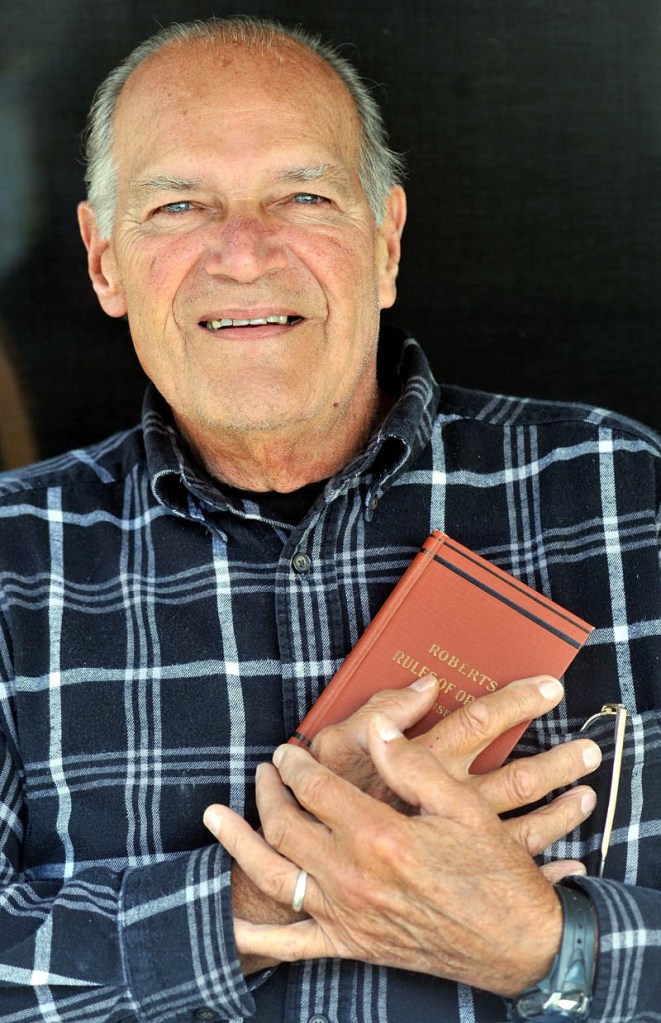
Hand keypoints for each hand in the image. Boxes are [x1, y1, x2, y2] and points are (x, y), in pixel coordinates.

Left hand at [207, 715, 564, 996]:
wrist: (519, 945)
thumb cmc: (494, 872)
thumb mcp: (463, 807)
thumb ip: (412, 764)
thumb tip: (377, 728)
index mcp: (379, 834)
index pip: (315, 787)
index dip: (294, 763)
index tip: (288, 749)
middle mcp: (353, 876)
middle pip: (286, 823)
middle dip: (269, 791)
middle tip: (266, 770)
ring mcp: (347, 915)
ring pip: (274, 874)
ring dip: (240, 842)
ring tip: (217, 817)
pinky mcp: (351, 946)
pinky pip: (290, 946)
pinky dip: (253, 939)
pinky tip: (227, 925)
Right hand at [310, 675, 600, 875]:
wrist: (305, 883)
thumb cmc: (322, 802)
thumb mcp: (337, 746)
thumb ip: (379, 711)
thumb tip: (426, 687)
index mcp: (423, 764)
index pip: (479, 723)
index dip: (517, 702)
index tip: (550, 687)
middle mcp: (448, 805)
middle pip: (517, 777)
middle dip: (557, 761)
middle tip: (591, 749)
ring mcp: (456, 847)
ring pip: (525, 828)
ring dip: (561, 812)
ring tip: (587, 795)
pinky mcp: (454, 881)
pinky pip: (510, 878)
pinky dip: (548, 870)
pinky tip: (572, 865)